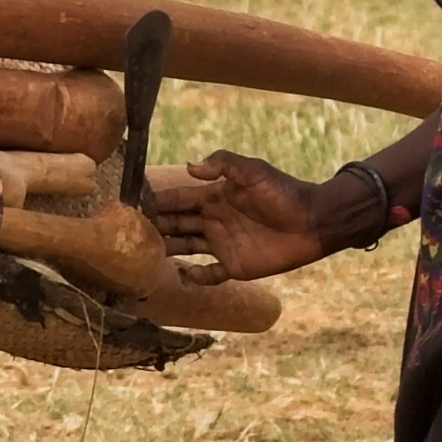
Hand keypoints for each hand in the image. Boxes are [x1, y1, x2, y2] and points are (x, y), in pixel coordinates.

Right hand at [149, 151, 338, 284]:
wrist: (314, 222)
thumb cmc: (285, 193)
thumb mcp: (255, 171)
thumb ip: (224, 164)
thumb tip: (189, 166)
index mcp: (214, 196)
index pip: (178, 197)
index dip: (157, 200)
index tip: (132, 202)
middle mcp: (213, 219)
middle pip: (176, 223)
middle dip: (153, 226)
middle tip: (127, 232)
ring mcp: (222, 243)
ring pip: (185, 246)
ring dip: (166, 249)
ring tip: (142, 254)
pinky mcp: (234, 265)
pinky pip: (209, 274)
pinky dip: (195, 277)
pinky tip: (181, 276)